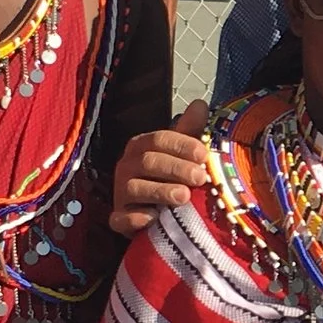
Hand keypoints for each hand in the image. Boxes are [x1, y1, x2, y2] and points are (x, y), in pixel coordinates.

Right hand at [109, 100, 210, 234]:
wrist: (154, 213)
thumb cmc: (170, 178)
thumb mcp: (181, 154)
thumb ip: (190, 131)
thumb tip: (200, 104)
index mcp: (141, 146)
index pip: (159, 139)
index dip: (182, 146)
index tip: (204, 155)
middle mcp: (126, 166)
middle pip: (148, 162)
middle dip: (176, 169)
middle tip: (200, 178)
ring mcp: (120, 193)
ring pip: (135, 188)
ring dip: (160, 192)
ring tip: (184, 197)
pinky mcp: (118, 218)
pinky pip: (120, 218)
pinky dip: (134, 219)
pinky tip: (153, 219)